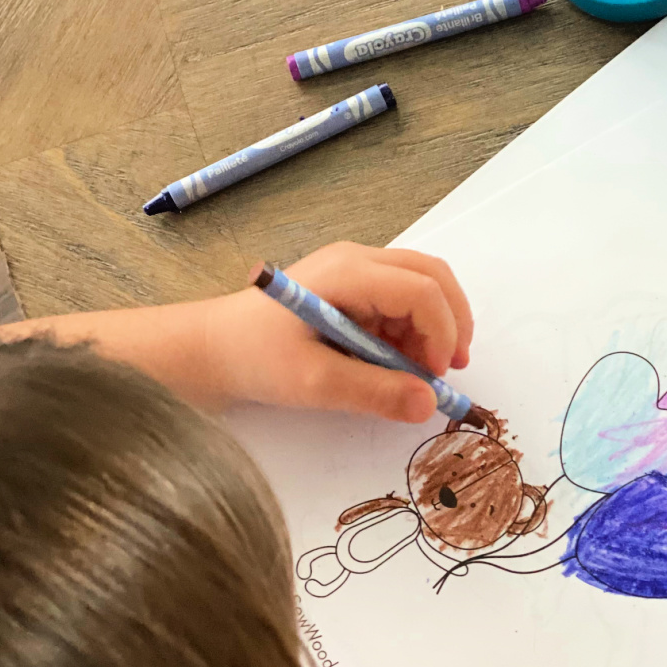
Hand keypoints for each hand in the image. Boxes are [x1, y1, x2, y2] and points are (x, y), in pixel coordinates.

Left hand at [201, 241, 473, 421]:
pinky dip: (415, 334)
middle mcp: (358, 261)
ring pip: (423, 288)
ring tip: (419, 373)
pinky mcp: (355, 290)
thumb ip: (374, 393)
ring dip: (434, 331)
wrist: (214, 348)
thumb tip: (428, 405)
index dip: (441, 333)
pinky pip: (403, 304)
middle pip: (433, 276)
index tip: (435, 377)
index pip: (422, 289)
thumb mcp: (314, 383)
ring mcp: (357, 273)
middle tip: (451, 370)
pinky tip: (399, 365)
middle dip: (452, 323)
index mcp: (348, 272)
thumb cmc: (255, 358)